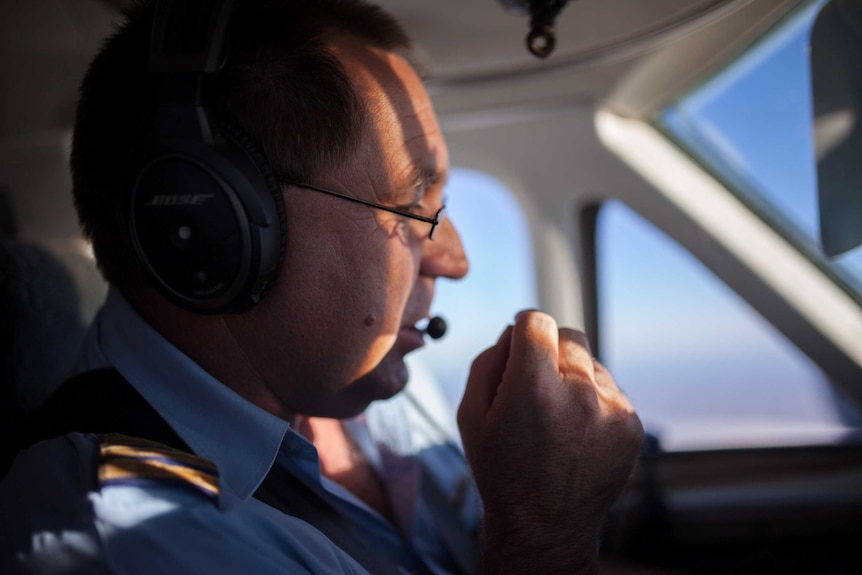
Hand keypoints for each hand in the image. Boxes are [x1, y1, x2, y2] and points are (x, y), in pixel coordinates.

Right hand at [458, 310, 643, 574]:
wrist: (544, 527)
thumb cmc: (502, 471)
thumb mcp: (471, 416)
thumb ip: (488, 361)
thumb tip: (513, 331)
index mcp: (533, 388)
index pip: (537, 321)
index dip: (522, 327)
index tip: (519, 342)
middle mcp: (579, 394)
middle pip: (568, 335)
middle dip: (548, 350)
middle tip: (534, 383)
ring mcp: (612, 410)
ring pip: (591, 362)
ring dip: (572, 376)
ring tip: (555, 417)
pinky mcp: (631, 425)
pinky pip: (609, 390)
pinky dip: (592, 401)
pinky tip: (575, 432)